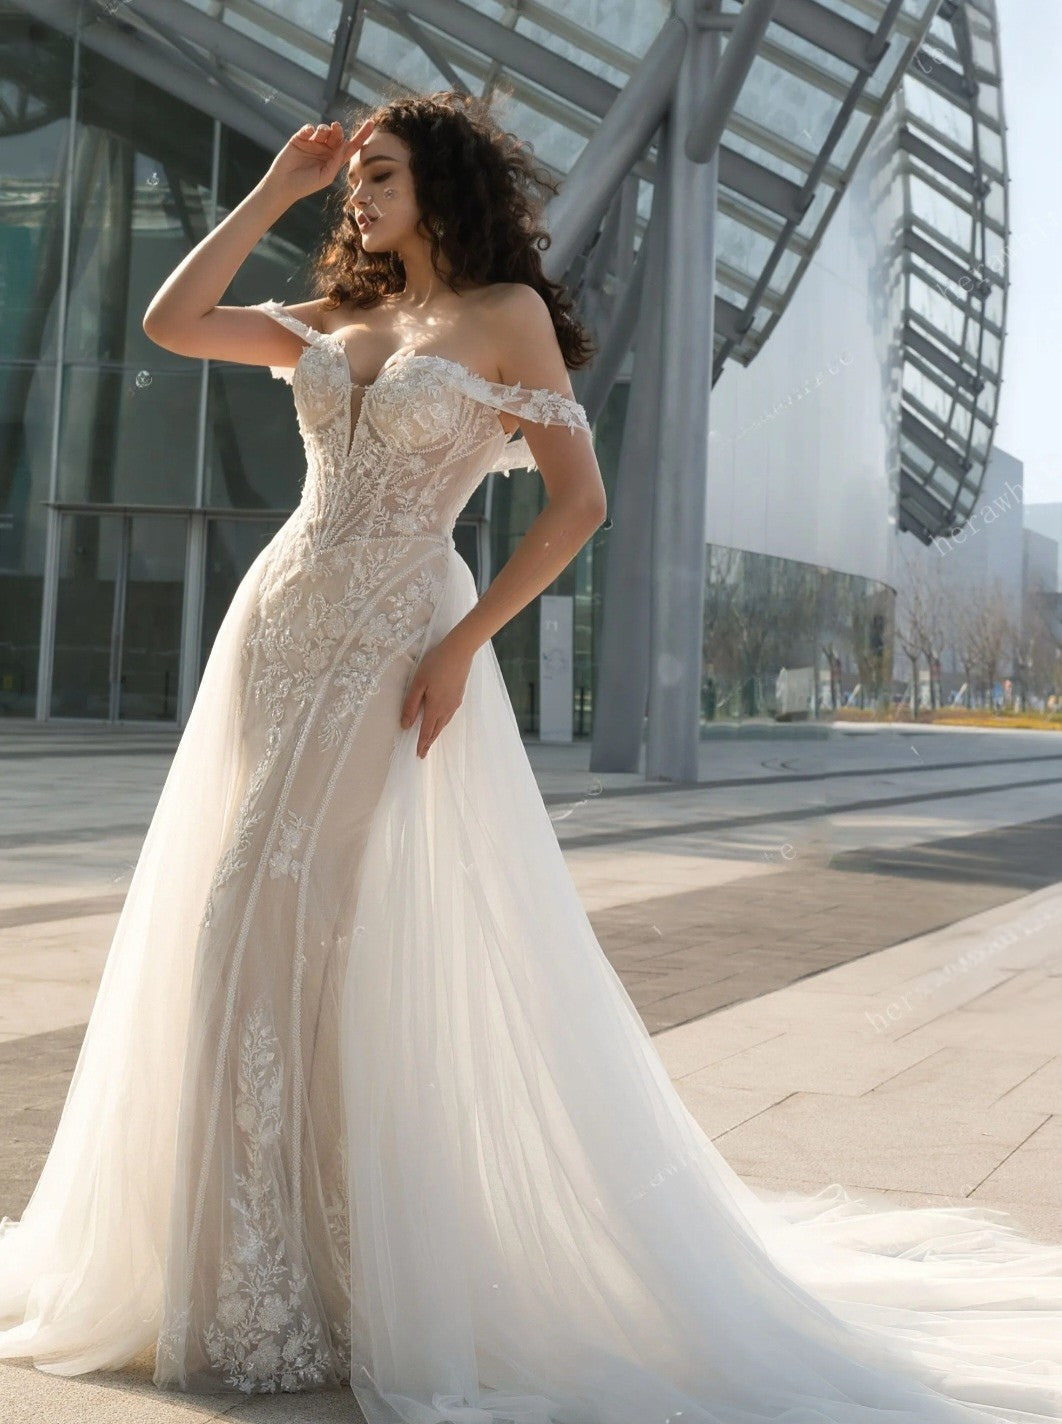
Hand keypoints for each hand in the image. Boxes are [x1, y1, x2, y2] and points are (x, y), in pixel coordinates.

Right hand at [265, 117, 373, 202]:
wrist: (284, 185)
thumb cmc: (306, 185)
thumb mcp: (326, 176)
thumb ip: (336, 161)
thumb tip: (344, 144)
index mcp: (335, 160)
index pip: (351, 146)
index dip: (362, 135)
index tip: (371, 123)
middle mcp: (326, 150)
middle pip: (337, 135)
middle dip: (338, 130)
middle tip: (335, 128)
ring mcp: (313, 143)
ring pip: (324, 129)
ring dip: (324, 129)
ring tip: (318, 135)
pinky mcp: (300, 138)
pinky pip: (308, 128)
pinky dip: (309, 129)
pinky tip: (308, 134)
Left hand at [399, 634, 474, 758]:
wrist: (460, 651)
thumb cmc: (435, 664)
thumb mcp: (418, 683)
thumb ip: (411, 704)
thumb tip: (405, 725)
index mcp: (436, 707)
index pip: (427, 731)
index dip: (422, 744)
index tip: (418, 755)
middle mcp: (447, 709)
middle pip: (437, 730)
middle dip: (429, 742)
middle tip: (423, 753)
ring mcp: (455, 702)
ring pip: (444, 723)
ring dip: (436, 733)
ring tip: (430, 739)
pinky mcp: (459, 695)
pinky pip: (449, 715)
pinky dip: (442, 723)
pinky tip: (440, 720)